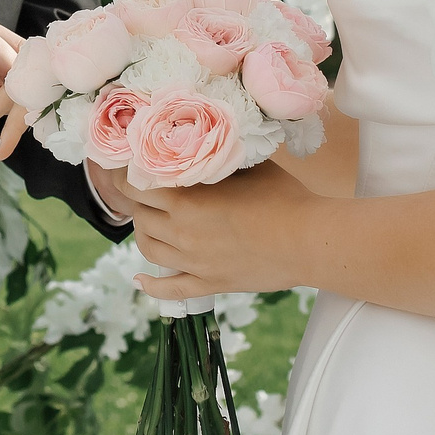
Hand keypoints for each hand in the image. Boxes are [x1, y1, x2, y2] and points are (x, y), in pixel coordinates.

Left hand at [123, 162, 316, 302]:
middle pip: (140, 216)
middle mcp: (181, 232)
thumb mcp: (247, 165)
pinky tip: (140, 280)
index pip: (136, 186)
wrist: (309, 240)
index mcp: (186, 199)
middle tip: (143, 191)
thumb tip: (205, 145)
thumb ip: (219, 158)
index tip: (126, 167)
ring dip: (143, 232)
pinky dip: (150, 286)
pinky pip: (169, 289)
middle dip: (137, 201)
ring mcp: (193, 262)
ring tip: (149, 222)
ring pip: (148, 249)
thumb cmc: (284, 197)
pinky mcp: (209, 284)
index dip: (126, 175)